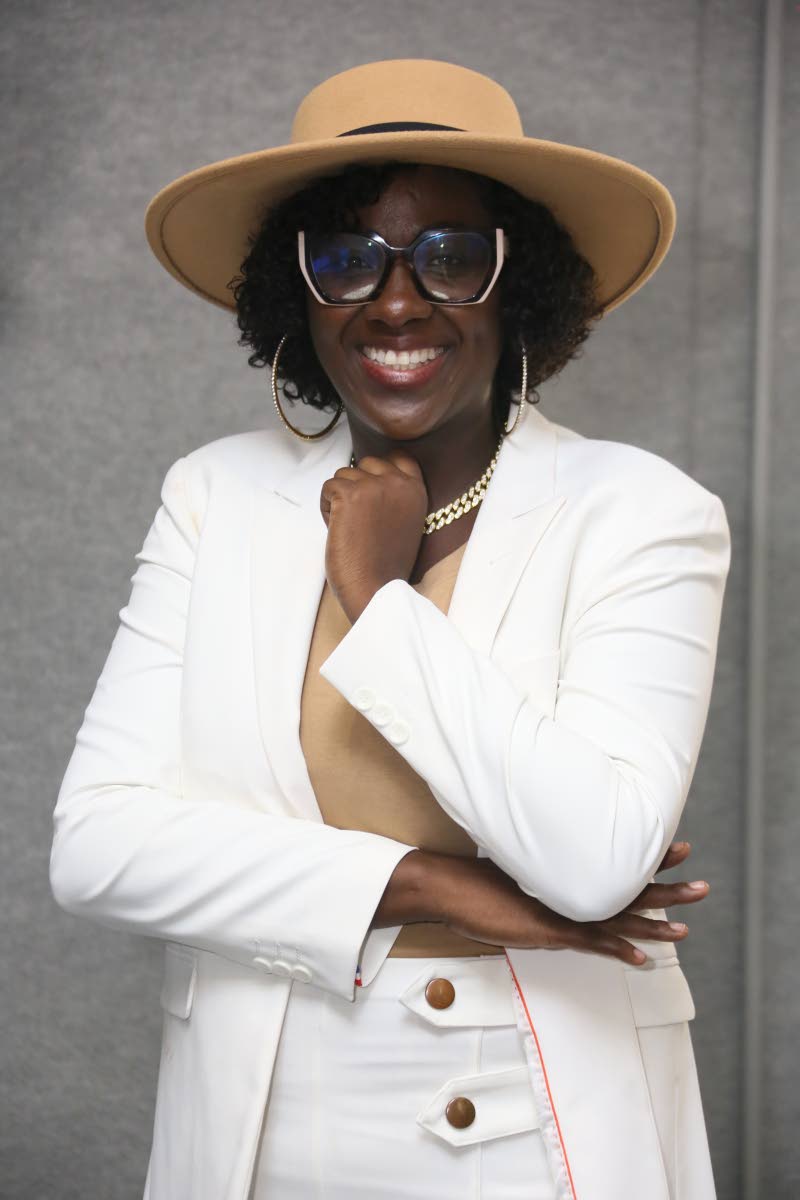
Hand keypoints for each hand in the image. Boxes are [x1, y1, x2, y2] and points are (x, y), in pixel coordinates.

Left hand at [320, 451, 428, 623]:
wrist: (376, 590)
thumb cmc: (385, 565)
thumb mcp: (406, 522)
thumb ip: (396, 496)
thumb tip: (369, 475)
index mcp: (417, 490)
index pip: (399, 457)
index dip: (379, 471)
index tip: (372, 493)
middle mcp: (398, 482)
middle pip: (366, 463)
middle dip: (356, 486)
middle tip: (359, 520)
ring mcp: (373, 486)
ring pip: (343, 475)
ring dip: (339, 499)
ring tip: (350, 528)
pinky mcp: (348, 495)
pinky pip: (327, 488)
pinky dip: (326, 509)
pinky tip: (339, 531)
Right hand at [433, 840, 709, 966]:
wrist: (447, 886)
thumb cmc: (473, 879)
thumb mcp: (514, 870)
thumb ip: (540, 872)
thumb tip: (554, 869)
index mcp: (564, 871)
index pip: (617, 863)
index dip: (650, 859)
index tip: (678, 848)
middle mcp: (568, 887)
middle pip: (628, 887)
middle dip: (667, 887)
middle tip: (701, 886)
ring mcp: (560, 909)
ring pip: (618, 917)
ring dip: (654, 924)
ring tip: (685, 929)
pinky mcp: (548, 930)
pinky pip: (591, 942)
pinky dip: (618, 950)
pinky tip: (641, 959)